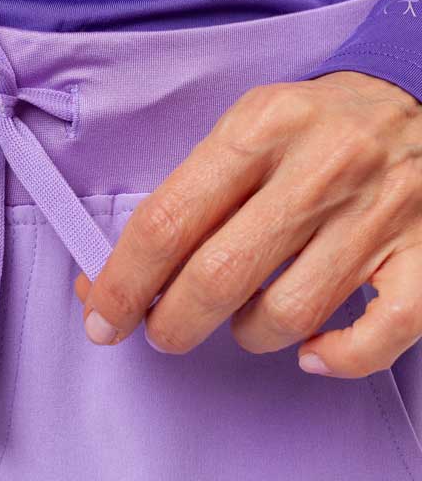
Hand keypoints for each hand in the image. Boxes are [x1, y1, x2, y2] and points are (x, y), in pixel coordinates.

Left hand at [75, 70, 421, 378]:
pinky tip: (312, 352)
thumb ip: (195, 188)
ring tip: (243, 321)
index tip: (101, 316)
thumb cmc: (318, 121)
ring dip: (248, 334)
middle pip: (219, 275)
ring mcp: (380, 213)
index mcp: (262, 128)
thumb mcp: (252, 122)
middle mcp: (321, 168)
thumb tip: (122, 271)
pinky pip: (378, 335)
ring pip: (288, 313)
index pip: (168, 220)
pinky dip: (338, 358)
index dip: (122, 282)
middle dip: (172, 323)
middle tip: (161, 333)